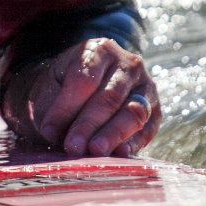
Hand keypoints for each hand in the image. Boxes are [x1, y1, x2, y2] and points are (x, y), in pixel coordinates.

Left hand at [6, 38, 161, 157]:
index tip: (49, 131)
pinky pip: (148, 128)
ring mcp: (146, 86)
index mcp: (99, 50)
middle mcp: (128, 64)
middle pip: (109, 96)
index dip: (66, 107)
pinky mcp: (155, 110)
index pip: (84, 79)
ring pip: (132, 112)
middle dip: (89, 124)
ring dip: (113, 134)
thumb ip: (51, 105)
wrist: (89, 88)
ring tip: (95, 151)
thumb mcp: (52, 85)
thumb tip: (53, 133)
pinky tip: (119, 155)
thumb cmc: (65, 86)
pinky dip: (134, 143)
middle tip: (73, 146)